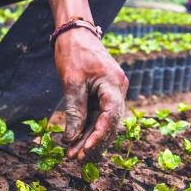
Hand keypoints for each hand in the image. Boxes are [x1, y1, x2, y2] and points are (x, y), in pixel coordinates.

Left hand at [54, 28, 128, 160]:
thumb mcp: (72, 82)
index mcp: (114, 84)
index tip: (85, 150)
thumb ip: (75, 111)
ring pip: (103, 122)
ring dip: (89, 137)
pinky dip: (88, 127)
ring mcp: (112, 92)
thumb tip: (72, 137)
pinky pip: (98, 115)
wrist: (75, 32)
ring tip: (72, 154)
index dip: (99, 135)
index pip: (111, 116)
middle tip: (74, 158)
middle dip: (92, 141)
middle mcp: (118, 90)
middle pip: (109, 123)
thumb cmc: (73, 52)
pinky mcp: (104, 94)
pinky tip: (76, 140)